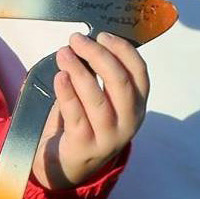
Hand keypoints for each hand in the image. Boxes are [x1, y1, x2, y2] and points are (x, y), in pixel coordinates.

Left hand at [31, 32, 148, 190]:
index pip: (140, 73)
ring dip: (79, 70)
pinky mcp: (84, 145)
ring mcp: (108, 136)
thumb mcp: (102, 99)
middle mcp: (128, 122)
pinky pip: (76, 115)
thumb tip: (90, 39)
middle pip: (120, 82)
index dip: (123, 50)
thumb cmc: (85, 121)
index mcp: (137, 106)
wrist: (68, 163)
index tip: (102, 35)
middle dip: (98, 55)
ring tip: (63, 53)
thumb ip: (101, 74)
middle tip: (76, 40)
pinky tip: (60, 76)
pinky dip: (67, 92)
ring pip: (97, 98)